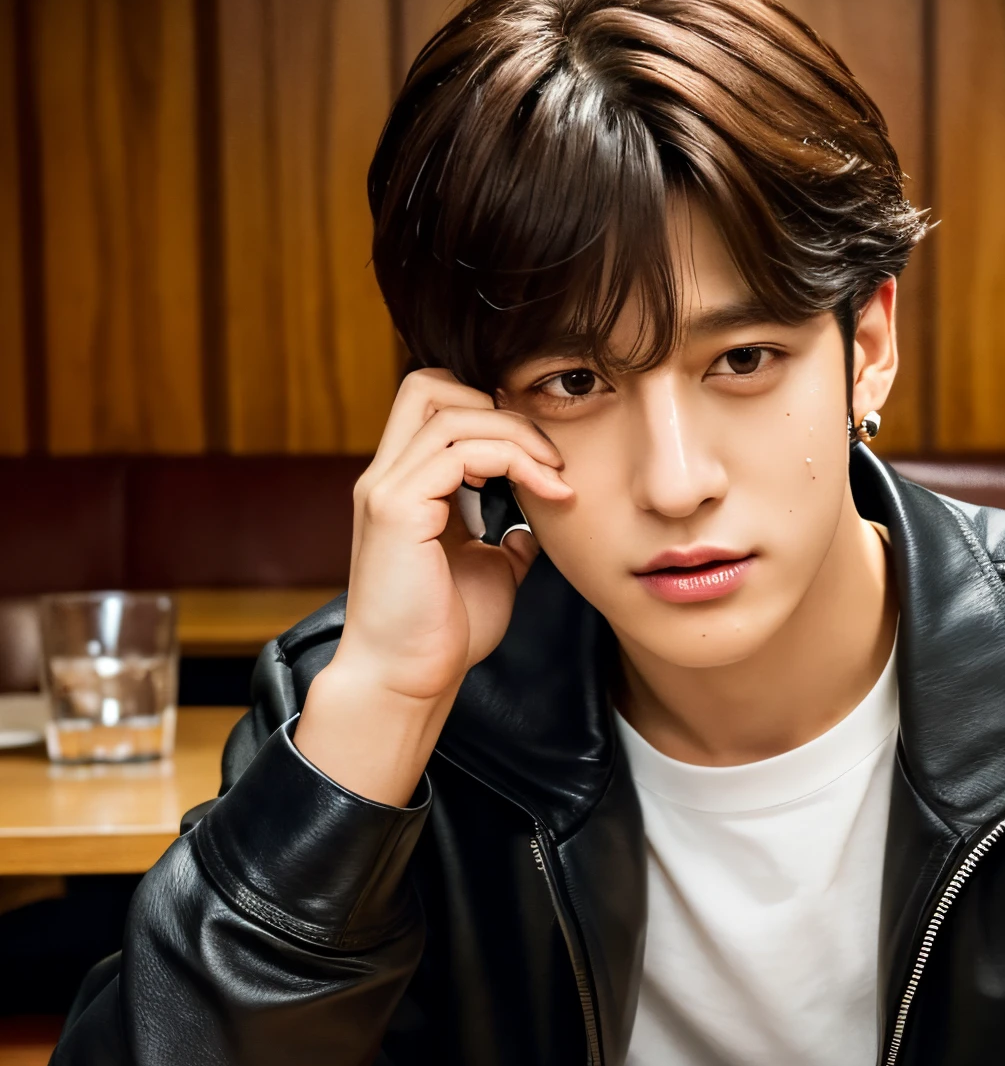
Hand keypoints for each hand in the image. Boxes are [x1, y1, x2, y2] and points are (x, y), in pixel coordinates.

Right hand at [293, 368, 571, 803]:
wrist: (407, 680)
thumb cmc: (443, 633)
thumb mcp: (491, 570)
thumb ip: (508, 534)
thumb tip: (538, 517)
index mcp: (406, 485)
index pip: (436, 403)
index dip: (491, 411)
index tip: (540, 458)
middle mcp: (387, 476)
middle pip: (431, 384)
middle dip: (502, 409)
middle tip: (551, 458)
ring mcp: (386, 489)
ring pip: (450, 410)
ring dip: (517, 436)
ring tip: (556, 478)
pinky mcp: (395, 509)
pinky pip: (458, 451)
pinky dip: (512, 461)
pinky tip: (545, 493)